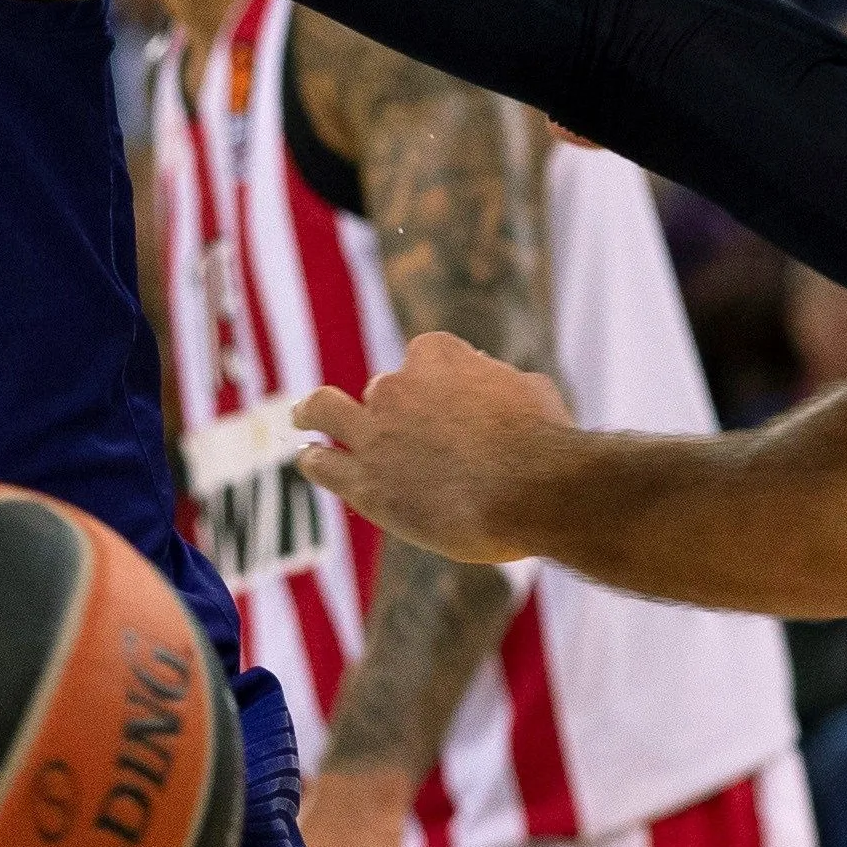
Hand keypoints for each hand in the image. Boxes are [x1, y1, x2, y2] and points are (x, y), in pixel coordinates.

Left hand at [289, 335, 576, 565]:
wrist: (530, 490)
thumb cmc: (545, 441)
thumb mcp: (532, 391)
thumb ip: (500, 384)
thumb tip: (496, 383)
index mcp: (437, 355)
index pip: (424, 356)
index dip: (436, 380)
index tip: (447, 400)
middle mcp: (396, 385)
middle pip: (385, 391)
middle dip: (397, 411)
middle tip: (415, 441)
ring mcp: (374, 432)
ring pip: (324, 409)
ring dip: (311, 411)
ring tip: (302, 417)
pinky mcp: (364, 482)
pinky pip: (323, 465)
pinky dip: (315, 460)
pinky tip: (310, 460)